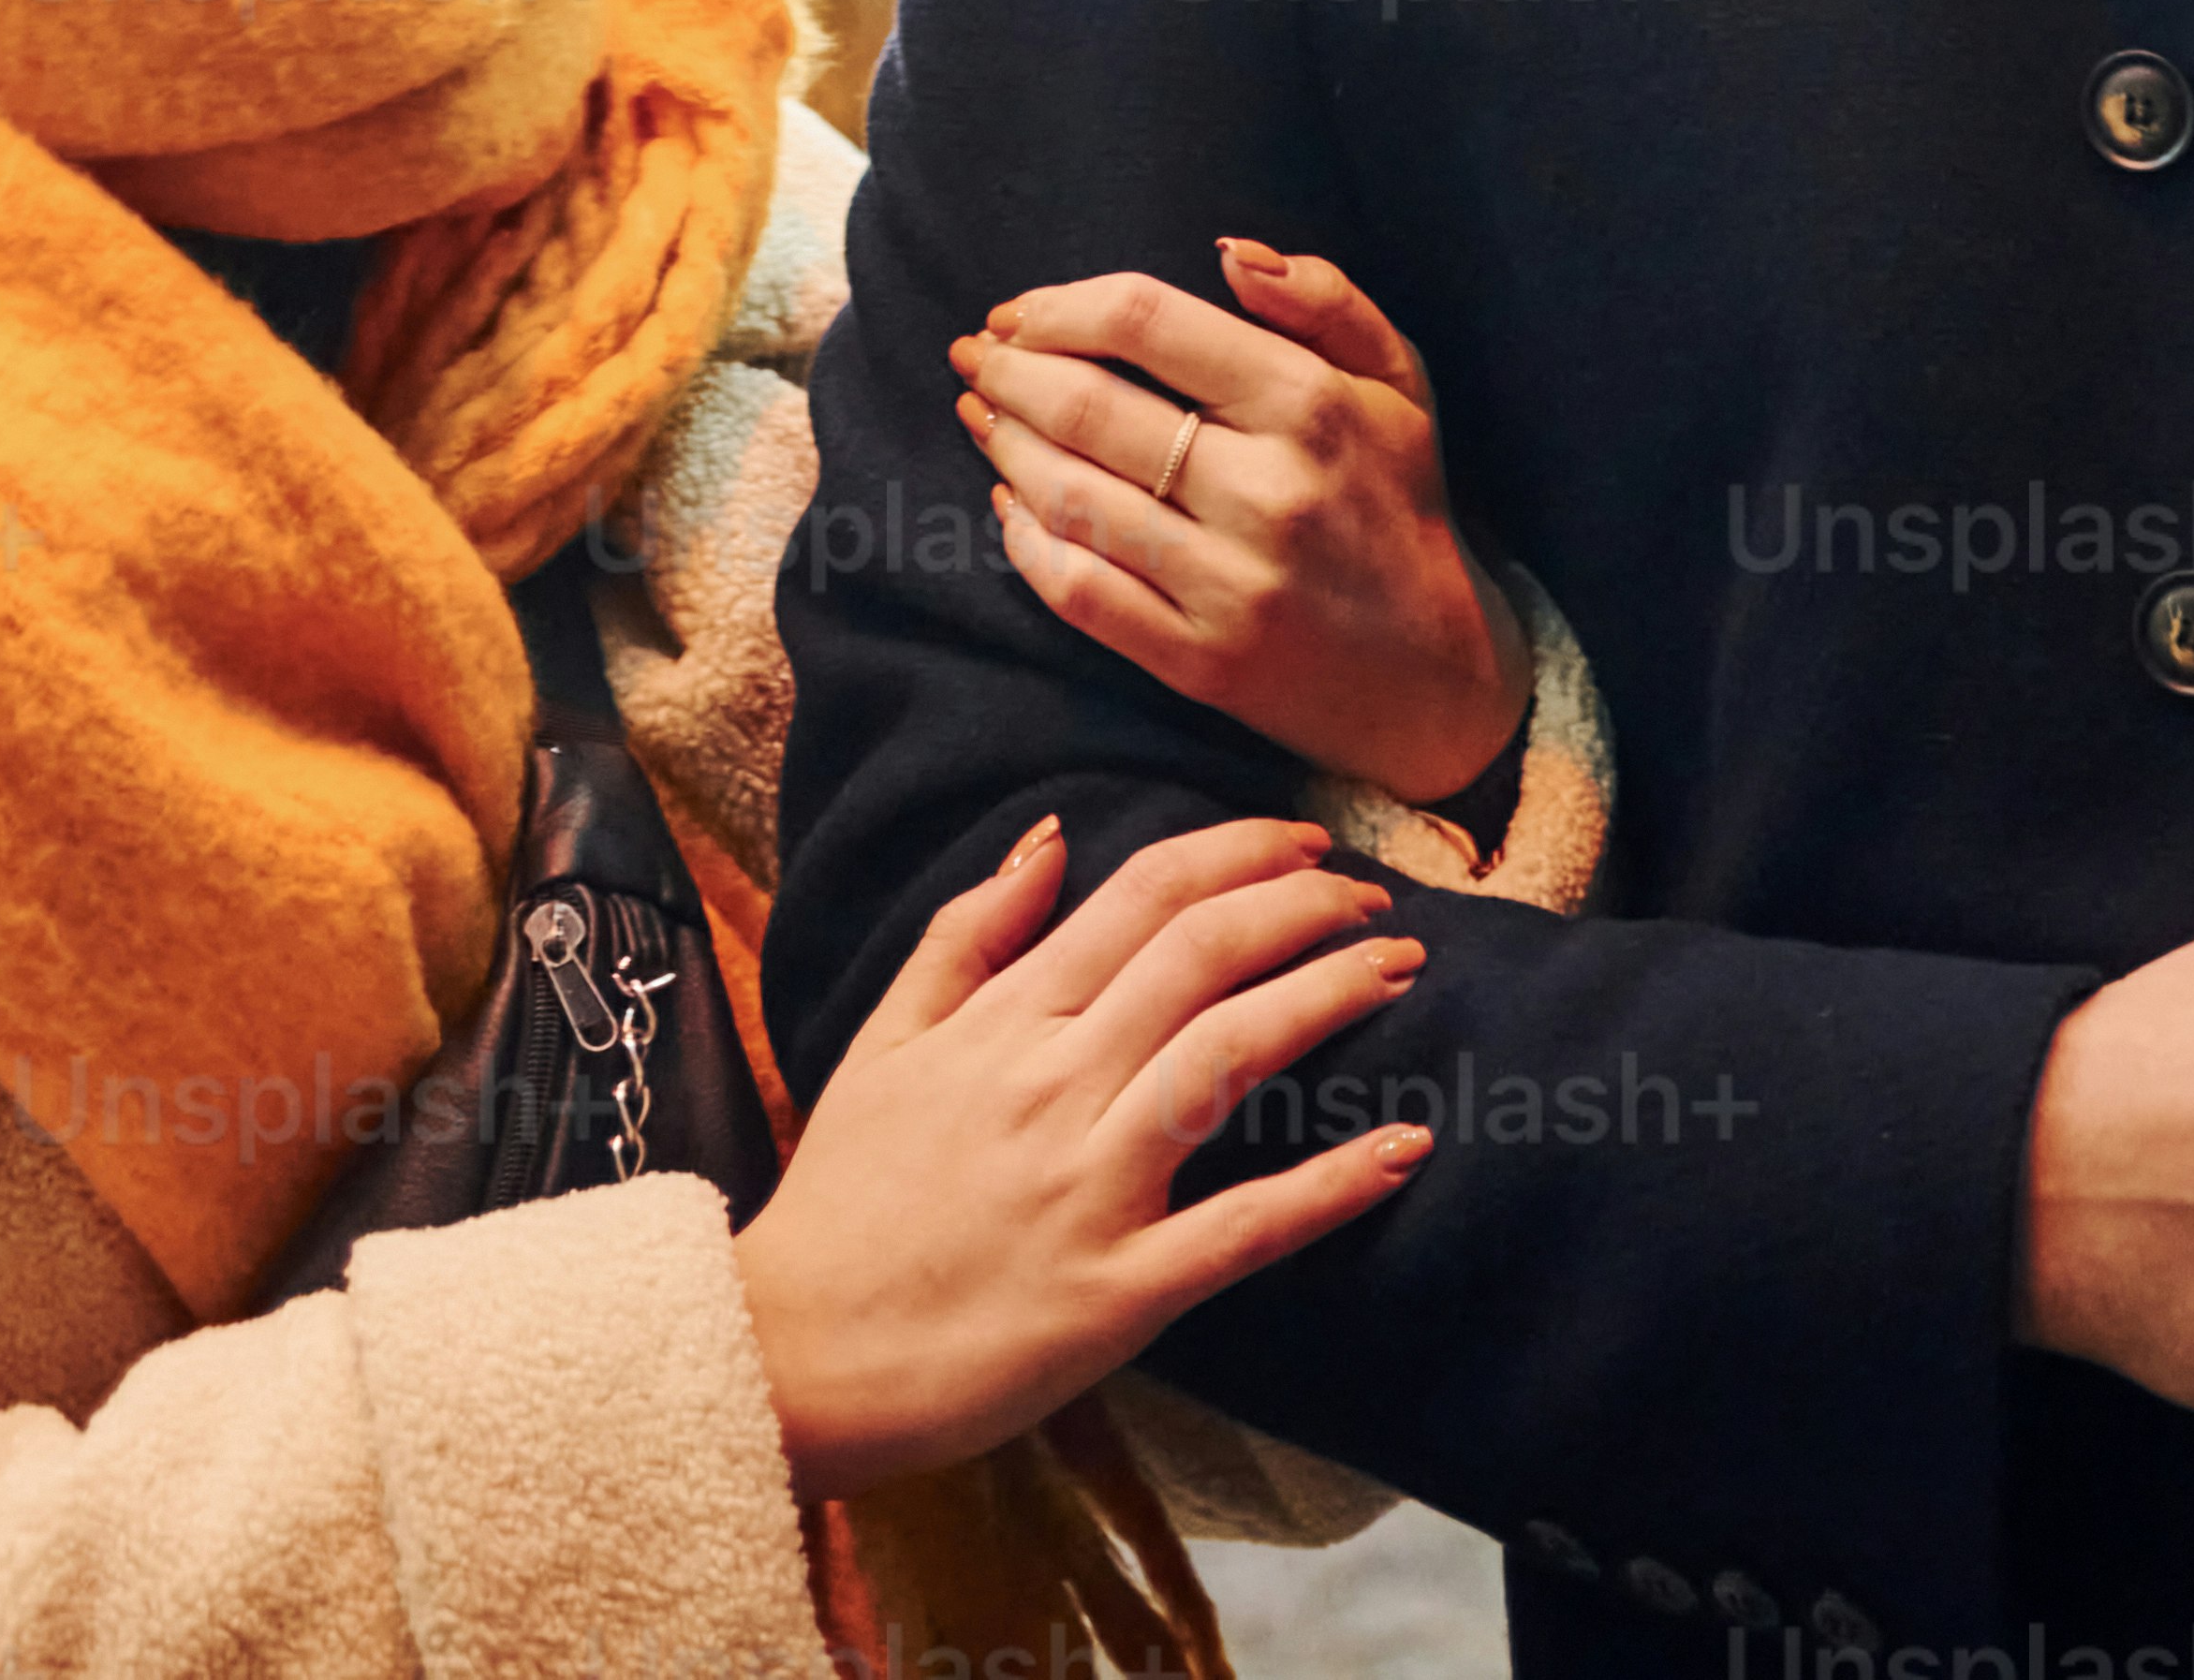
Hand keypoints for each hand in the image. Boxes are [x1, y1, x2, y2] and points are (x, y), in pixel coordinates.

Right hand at [731, 809, 1434, 1493]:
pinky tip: (1403, 1152)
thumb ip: (967, 934)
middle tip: (1375, 897)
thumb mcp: (884, 1040)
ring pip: (1228, 1057)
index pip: (1144, 897)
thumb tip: (1048, 837)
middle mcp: (1056, 1085)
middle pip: (1203, 955)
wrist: (789, 1355)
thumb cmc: (841, 1200)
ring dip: (1328, 999)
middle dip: (1305, 908)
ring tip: (1401, 970)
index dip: (1239, 854)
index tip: (1304, 843)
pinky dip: (1328, 1188)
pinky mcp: (1115, 1295)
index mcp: (1006, 1021)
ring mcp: (1089, 1189)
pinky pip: (1240, 1230)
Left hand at [955, 243, 1530, 810]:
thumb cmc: (1402, 505)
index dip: (1062, 306)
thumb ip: (1324, 298)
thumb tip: (1228, 251)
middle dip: (1010, 370)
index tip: (1021, 310)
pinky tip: (1010, 507)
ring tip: (981, 414)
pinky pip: (1082, 594)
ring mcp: (1229, 585)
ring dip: (1004, 446)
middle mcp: (1265, 493)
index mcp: (1309, 406)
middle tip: (975, 354)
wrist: (1437, 680)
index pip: (1147, 322)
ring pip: (1073, 498)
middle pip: (1091, 408)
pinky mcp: (1200, 661)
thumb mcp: (1400, 381)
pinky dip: (1027, 544)